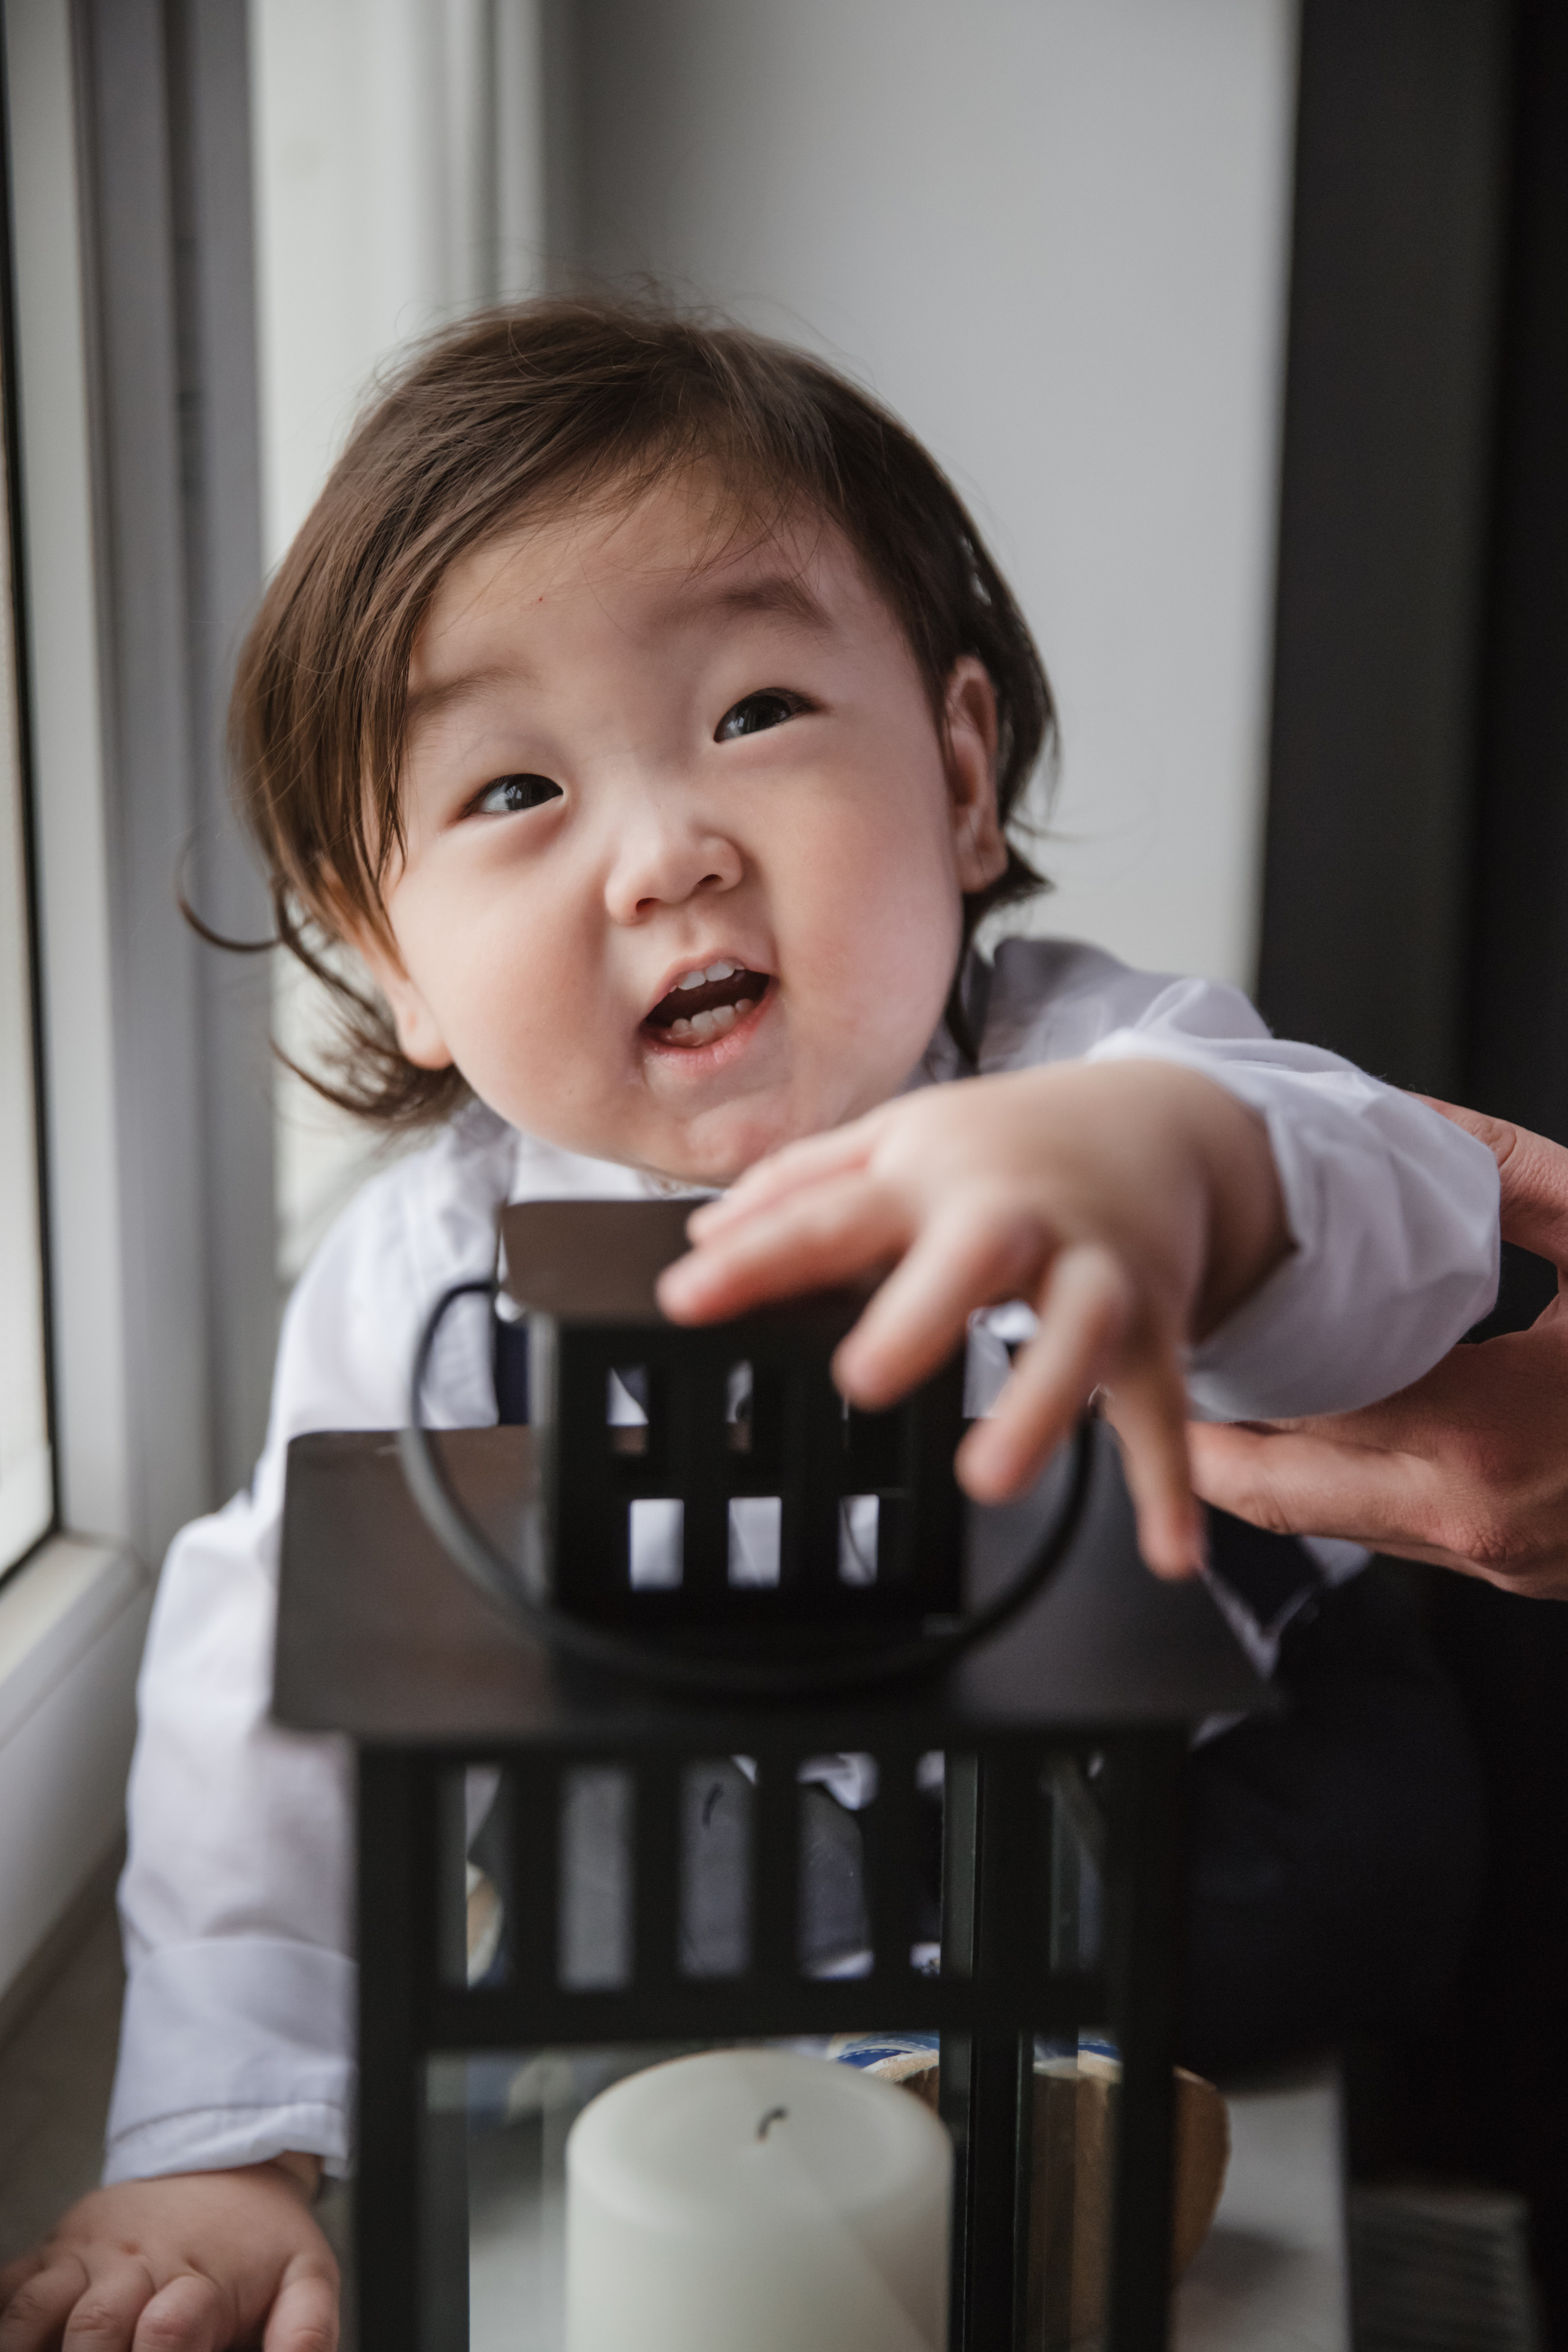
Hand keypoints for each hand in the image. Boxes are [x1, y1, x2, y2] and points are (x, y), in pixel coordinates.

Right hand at [0, 2160, 337, 2350]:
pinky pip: (13, 2282)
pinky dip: (4, 2312)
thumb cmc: (260, 2241)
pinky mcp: (57, 2251)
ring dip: (26, 2343)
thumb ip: (305, 2333)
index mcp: (201, 2280)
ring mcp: (90, 2257)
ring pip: (40, 2306)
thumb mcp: (305, 2279)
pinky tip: (7, 2335)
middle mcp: (138, 2265)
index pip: (170, 2331)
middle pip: (97, 2325)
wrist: (226, 2162)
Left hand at [658, 1059, 1287, 1576]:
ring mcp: (1093, 1267)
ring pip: (1078, 1329)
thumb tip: (703, 1236)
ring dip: (1040, 1401)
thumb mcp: (900, 1138)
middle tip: (863, 1377)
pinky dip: (1169, 1481)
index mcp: (931, 1174)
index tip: (685, 1300)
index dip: (756, 1256)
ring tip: (989, 1476)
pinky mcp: (1153, 1322)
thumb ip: (801, 1184)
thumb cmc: (1008, 1143)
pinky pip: (1161, 1404)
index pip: (831, 1214)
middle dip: (922, 1311)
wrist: (1159, 1122)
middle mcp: (1014, 1217)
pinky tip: (1165, 1553)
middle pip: (975, 1251)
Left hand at [1190, 1101, 1567, 1599]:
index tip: (1177, 1324)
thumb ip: (1506, 1178)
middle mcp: (1475, 1522)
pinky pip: (1397, 1534)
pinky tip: (1335, 1423)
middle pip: (1280, 1495)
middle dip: (1209, 1439)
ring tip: (1229, 1390)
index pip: (1296, 1415)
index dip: (1220, 1371)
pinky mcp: (1523, 1574)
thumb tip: (1417, 1124)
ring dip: (1273, 1467)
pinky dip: (1348, 1484)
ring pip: (1333, 1526)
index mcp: (1485, 1436)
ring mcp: (1500, 1562)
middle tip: (1163, 1371)